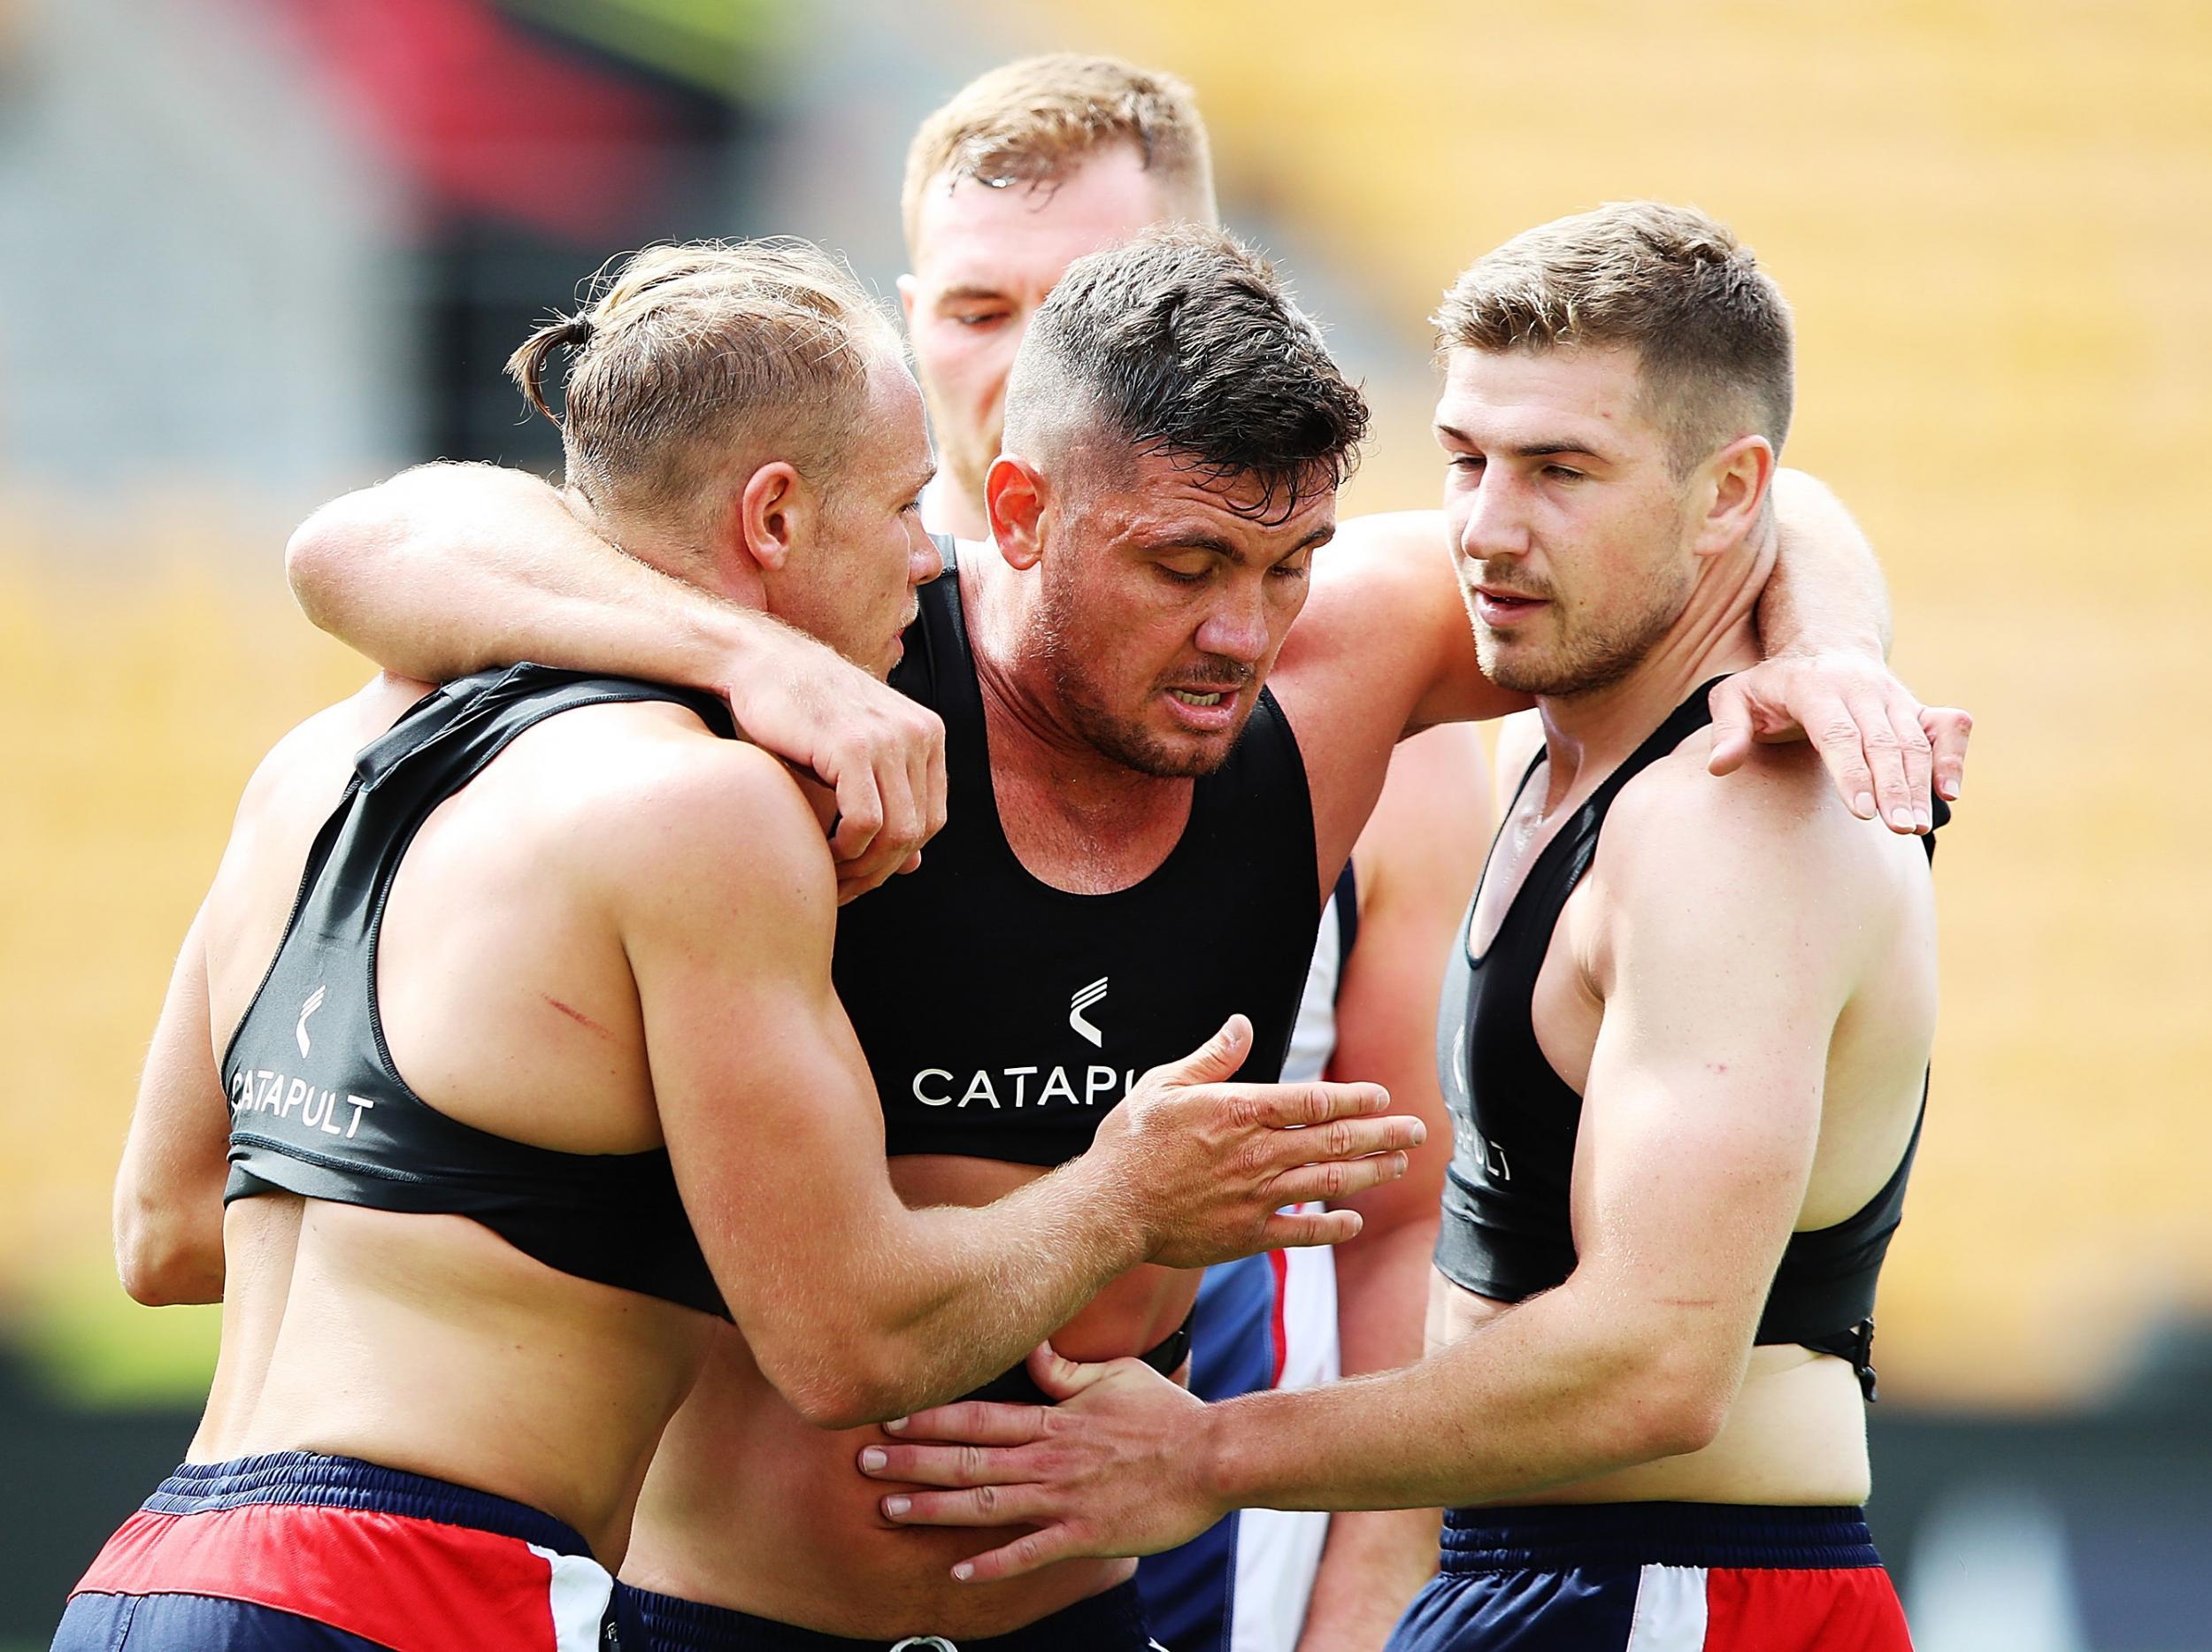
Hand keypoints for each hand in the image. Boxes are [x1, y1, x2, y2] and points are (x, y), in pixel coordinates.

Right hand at [716, 621, 947, 900]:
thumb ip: (888, 804)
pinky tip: (823, 852)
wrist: (759, 662)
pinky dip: (846, 849)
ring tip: (832, 876)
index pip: (932, 818)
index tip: (863, 876)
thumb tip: (913, 866)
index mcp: (927, 733)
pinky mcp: (854, 746)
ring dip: (863, 867)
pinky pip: (866, 821)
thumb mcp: (855, 757)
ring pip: (897, 832)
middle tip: (846, 889)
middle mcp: (918, 733)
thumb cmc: (800, 712)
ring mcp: (890, 737)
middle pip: (918, 830)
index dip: (898, 857)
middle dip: (880, 870)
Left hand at [860, 1343, 1219, 1582]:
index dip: (929, 1416)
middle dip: (912, 1462)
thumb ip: (1066, 1368)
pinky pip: (1030, 1552)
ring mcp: (1064, 1498)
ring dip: (934, 1509)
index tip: (887, 1417)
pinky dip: (993, 1564)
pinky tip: (957, 1573)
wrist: (1213, 1457)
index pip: (978, 1415)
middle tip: (864, 1465)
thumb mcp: (1114, 1375)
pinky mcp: (1085, 1533)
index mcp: (1053, 1419)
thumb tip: (1032, 1345)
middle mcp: (1048, 1457)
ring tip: (888, 1511)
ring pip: (986, 1503)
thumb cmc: (1167, 1415)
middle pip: (967, 1458)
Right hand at [1094, 1016, 1426, 1267]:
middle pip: (1335, 1141)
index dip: (1354, 1099)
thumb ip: (1211, 1058)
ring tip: (1400, 1165)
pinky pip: (1302, 1232)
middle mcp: (1258, 1154)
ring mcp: (1256, 1197)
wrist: (1109, 1209)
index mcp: (1240, 1112)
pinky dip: (1332, 1227)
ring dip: (1371, 1173)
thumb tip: (1243, 1025)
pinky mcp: (1247, 1235)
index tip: (1382, 1095)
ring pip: (1329, 1183)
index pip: (1314, 1102)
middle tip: (1417, 1129)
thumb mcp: (1163, 1085)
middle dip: (1383, 1133)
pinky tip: (1354, 1222)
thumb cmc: (1131, 1142)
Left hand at [1707, 654, 1969, 833]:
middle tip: (1899, 829)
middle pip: (1884, 741)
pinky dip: (1953, 757)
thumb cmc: (1770, 687)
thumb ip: (1727, 731)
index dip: (1853, 772)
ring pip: (1916, 741)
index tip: (1864, 812)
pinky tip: (1949, 793)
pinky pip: (1947, 727)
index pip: (1839, 733)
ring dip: (1920, 785)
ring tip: (1916, 828)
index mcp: (1813, 686)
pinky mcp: (1916, 706)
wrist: (1821, 649)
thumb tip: (1719, 767)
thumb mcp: (1734, 697)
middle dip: (1894, 787)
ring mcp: (1894, 696)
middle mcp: (1861, 688)